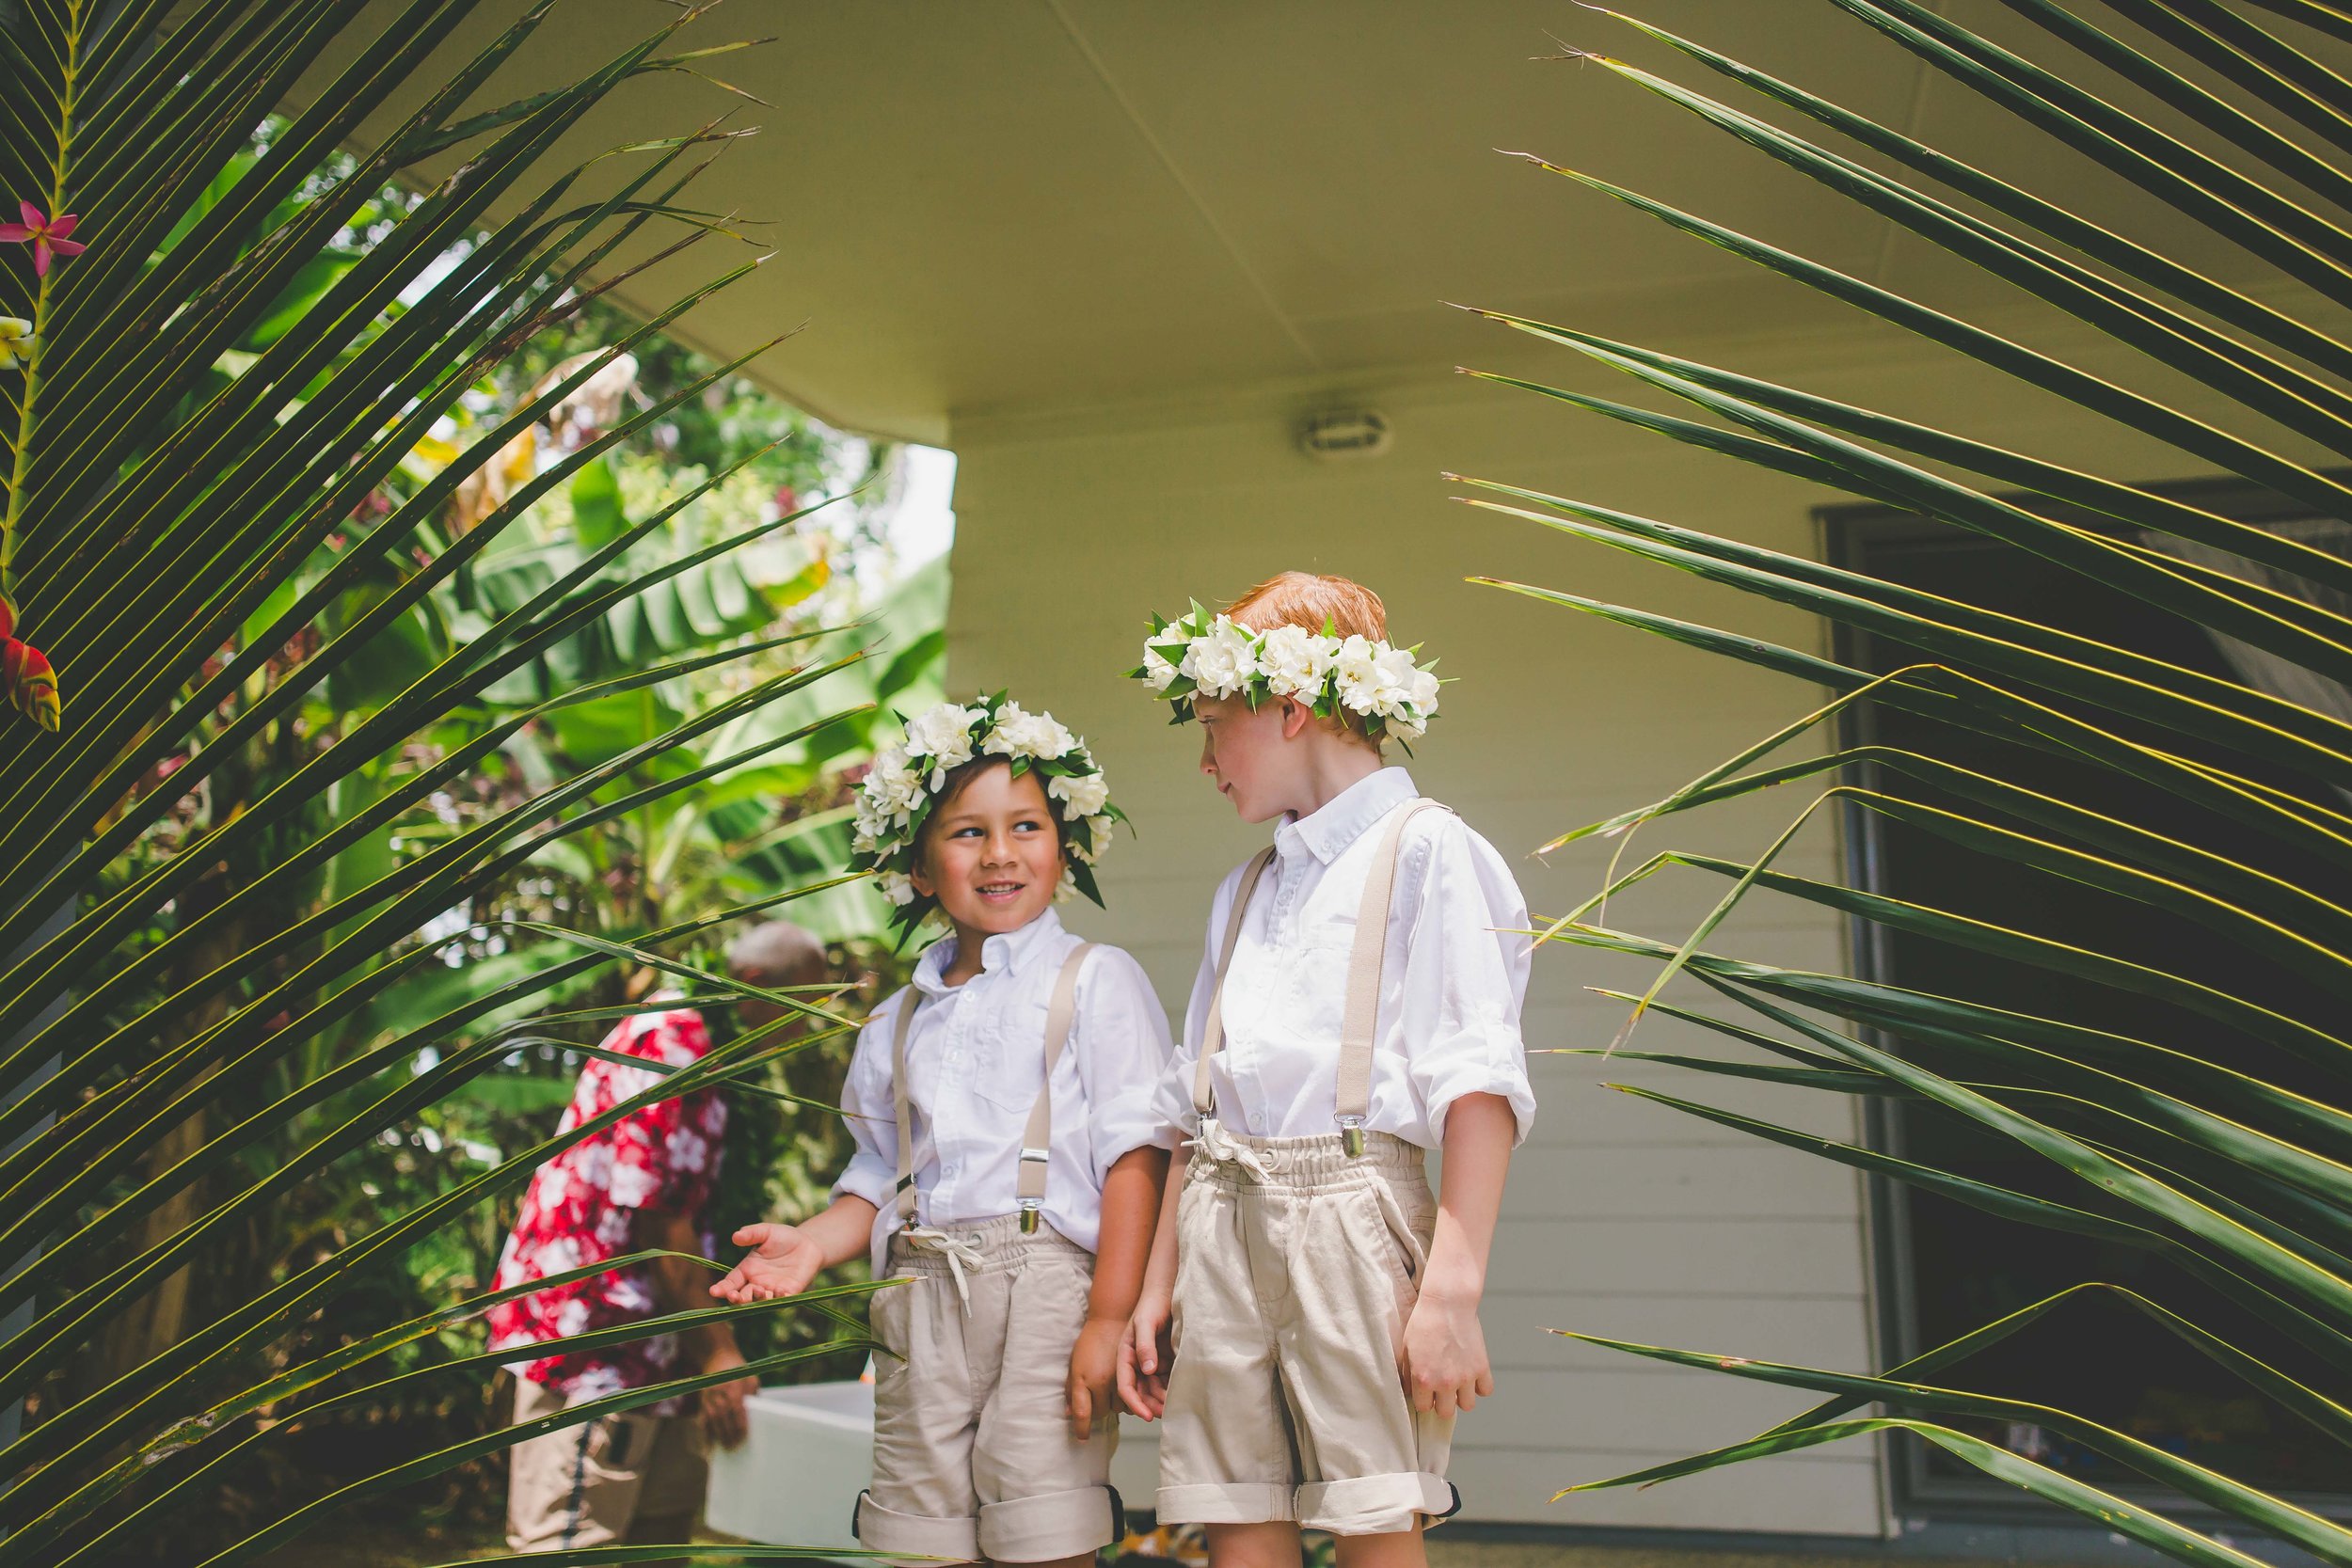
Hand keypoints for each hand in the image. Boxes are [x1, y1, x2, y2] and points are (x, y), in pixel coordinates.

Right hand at [696, 1338, 754, 1448]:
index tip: (744, 1437)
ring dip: (718, 1436)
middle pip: (723, 1417)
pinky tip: (709, 1446)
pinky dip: (705, 1434)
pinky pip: (703, 1420)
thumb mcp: (750, 1378)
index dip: (739, 1424)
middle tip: (735, 1448)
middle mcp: (719, 1393)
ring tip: (726, 1448)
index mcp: (734, 1386)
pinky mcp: (703, 1402)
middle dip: (729, 1433)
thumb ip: (753, 1395)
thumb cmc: (739, 1371)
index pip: (736, 1409)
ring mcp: (709, 1398)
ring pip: (712, 1420)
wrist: (717, 1358)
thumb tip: (757, 1415)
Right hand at [709, 1223, 821, 1302]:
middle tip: (734, 1296)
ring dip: (756, 1299)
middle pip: (742, 1297)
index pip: (731, 1282)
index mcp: (747, 1270)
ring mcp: (772, 1290)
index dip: (722, 1288)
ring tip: (758, 1289)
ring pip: (760, 1302)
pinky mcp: (789, 1293)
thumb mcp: (766, 1232)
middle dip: (737, 1299)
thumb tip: (735, 1236)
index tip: (714, 1291)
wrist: (808, 1243)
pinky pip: (781, 1301)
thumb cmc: (783, 1237)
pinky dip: (779, 1299)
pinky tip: (779, 1291)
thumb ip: (752, 1234)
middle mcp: (757, 1283)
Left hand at [1065, 1317, 1123, 1440]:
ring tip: (1111, 1392)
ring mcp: (1117, 1378)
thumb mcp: (1075, 1363)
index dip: (1081, 1429)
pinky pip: (1131, 1397)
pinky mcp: (1133, 1375)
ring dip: (1114, 1405)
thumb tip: (1068, 1413)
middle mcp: (1100, 1381)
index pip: (1082, 1413)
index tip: (1082, 1438)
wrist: (1113, 1318)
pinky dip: (1128, 1398)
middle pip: (1100, 1412)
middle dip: (1099, 1411)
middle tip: (1098, 1402)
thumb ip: (1071, 1389)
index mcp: (1082, 1379)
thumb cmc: (1091, 1340)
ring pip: (1118, 1408)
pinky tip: (1124, 1388)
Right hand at [1116, 1284, 1173, 1421]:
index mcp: (1125, 1354)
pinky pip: (1167, 1380)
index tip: (1146, 1416)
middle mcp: (1137, 1361)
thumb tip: (1147, 1370)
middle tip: (1165, 1414)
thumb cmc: (1152, 1304)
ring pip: (1154, 1388)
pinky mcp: (1165, 1360)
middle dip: (1150, 1405)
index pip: (1125, 1385)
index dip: (1134, 1402)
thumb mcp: (1146, 1322)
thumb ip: (1145, 1345)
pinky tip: (1182, 1394)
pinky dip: (1172, 1389)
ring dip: (1161, 1400)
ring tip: (1175, 1407)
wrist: (1168, 1293)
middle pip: (1140, 1391)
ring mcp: (1151, 1362)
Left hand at [1400, 1285, 1492, 1417]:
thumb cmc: (1424, 1322)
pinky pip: (1486, 1390)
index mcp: (1423, 1379)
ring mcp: (1465, 1376)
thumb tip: (1410, 1391)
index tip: (1426, 1389)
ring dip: (1462, 1396)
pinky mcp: (1481, 1367)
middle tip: (1441, 1387)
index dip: (1424, 1398)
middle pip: (1446, 1413)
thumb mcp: (1407, 1349)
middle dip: (1442, 1402)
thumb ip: (1408, 1375)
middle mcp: (1445, 1382)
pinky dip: (1480, 1385)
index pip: (1424, 1408)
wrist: (1447, 1303)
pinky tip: (1472, 1374)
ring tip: (1458, 1382)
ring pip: (1468, 1406)